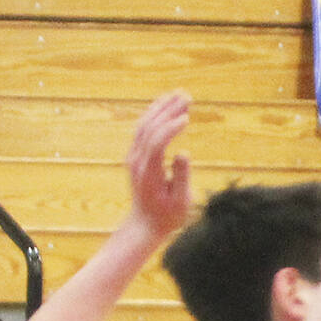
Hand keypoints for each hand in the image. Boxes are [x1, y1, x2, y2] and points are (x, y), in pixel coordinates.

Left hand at [126, 92, 192, 242]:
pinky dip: (155, 116)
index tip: (187, 117)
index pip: (157, 141)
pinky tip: (167, 108)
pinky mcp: (135, 155)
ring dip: (161, 108)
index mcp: (148, 172)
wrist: (145, 224)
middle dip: (168, 110)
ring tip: (179, 95)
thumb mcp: (181, 202)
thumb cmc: (168, 216)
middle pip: (149, 127)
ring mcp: (133, 157)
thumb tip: (183, 153)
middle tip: (186, 96)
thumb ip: (182, 177)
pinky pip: (142, 130)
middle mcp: (136, 160)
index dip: (171, 127)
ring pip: (143, 125)